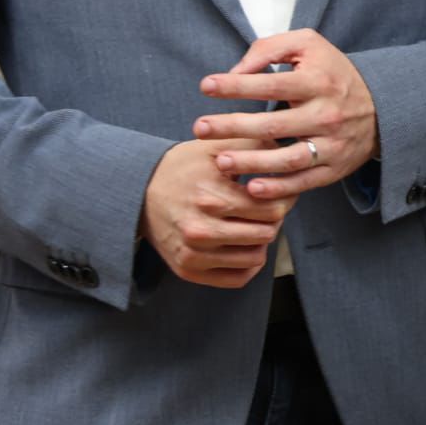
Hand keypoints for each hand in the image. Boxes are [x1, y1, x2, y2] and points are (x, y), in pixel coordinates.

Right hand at [141, 138, 294, 288]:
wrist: (138, 192)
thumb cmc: (182, 167)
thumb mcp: (214, 147)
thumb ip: (253, 145)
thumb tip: (287, 154)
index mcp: (211, 198)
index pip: (271, 209)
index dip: (284, 198)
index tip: (281, 191)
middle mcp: (201, 231)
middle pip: (266, 233)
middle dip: (274, 218)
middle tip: (269, 206)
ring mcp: (193, 255)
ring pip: (256, 258)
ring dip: (262, 240)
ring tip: (255, 223)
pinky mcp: (188, 271)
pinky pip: (238, 279)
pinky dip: (249, 263)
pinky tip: (245, 244)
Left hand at [195, 30, 378, 199]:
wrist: (382, 107)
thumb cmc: (332, 72)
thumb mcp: (309, 45)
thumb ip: (270, 49)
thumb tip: (236, 70)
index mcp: (319, 81)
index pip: (273, 84)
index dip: (238, 85)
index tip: (206, 86)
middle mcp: (327, 114)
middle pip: (275, 124)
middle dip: (233, 126)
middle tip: (200, 128)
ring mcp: (332, 144)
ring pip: (288, 158)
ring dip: (252, 162)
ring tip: (220, 161)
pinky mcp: (334, 169)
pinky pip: (303, 182)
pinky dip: (278, 188)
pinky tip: (251, 187)